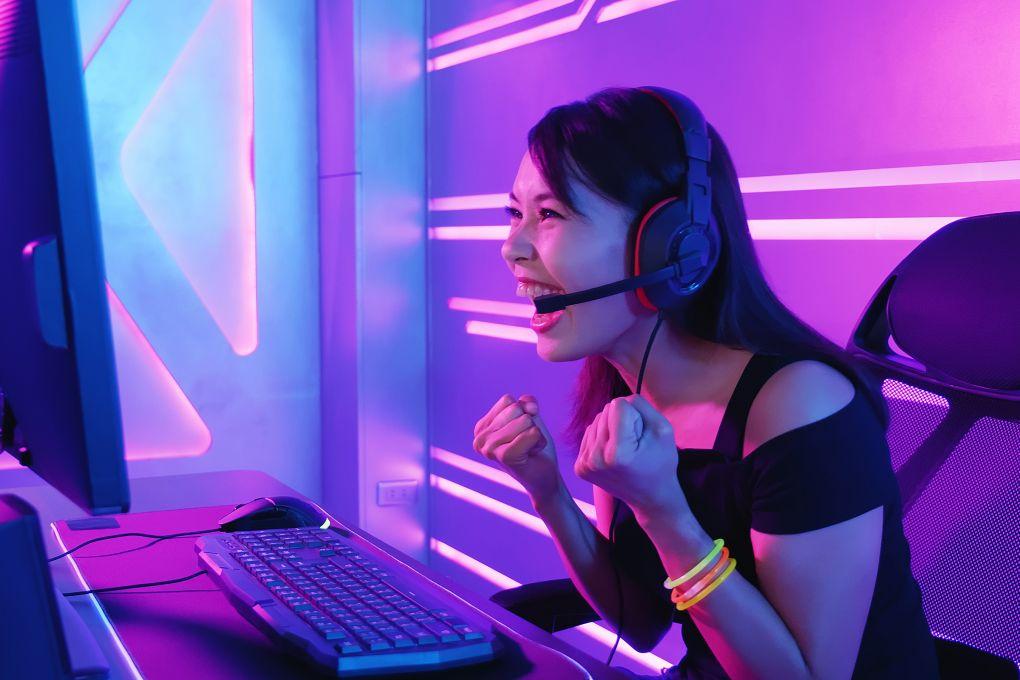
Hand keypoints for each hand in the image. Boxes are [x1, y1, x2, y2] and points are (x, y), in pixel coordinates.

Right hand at [473, 393, 562, 502]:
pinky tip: (532, 454)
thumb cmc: (534, 447)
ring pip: (525, 420)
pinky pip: (532, 433)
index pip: (507, 400)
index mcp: (481, 427)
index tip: (521, 433)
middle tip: (527, 443)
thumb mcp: (530, 417)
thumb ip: (526, 403)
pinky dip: (539, 441)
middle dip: (529, 423)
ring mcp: (490, 448)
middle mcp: (480, 438)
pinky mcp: (505, 457)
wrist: (545, 477)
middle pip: (515, 408)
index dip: (522, 413)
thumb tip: (530, 407)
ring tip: (529, 449)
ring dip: (535, 434)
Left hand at [575, 395, 689, 518]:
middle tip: (634, 444)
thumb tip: (619, 400)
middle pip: (605, 411)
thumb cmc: (661, 463)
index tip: (641, 435)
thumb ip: (641, 406)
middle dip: (622, 421)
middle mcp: (596, 458)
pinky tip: (613, 455)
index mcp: (618, 452)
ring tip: (625, 450)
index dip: (635, 415)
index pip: (618, 404)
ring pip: (596, 421)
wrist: (650, 498)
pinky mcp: (580, 467)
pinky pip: (589, 434)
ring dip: (611, 430)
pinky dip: (602, 439)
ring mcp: (585, 464)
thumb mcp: (663, 429)